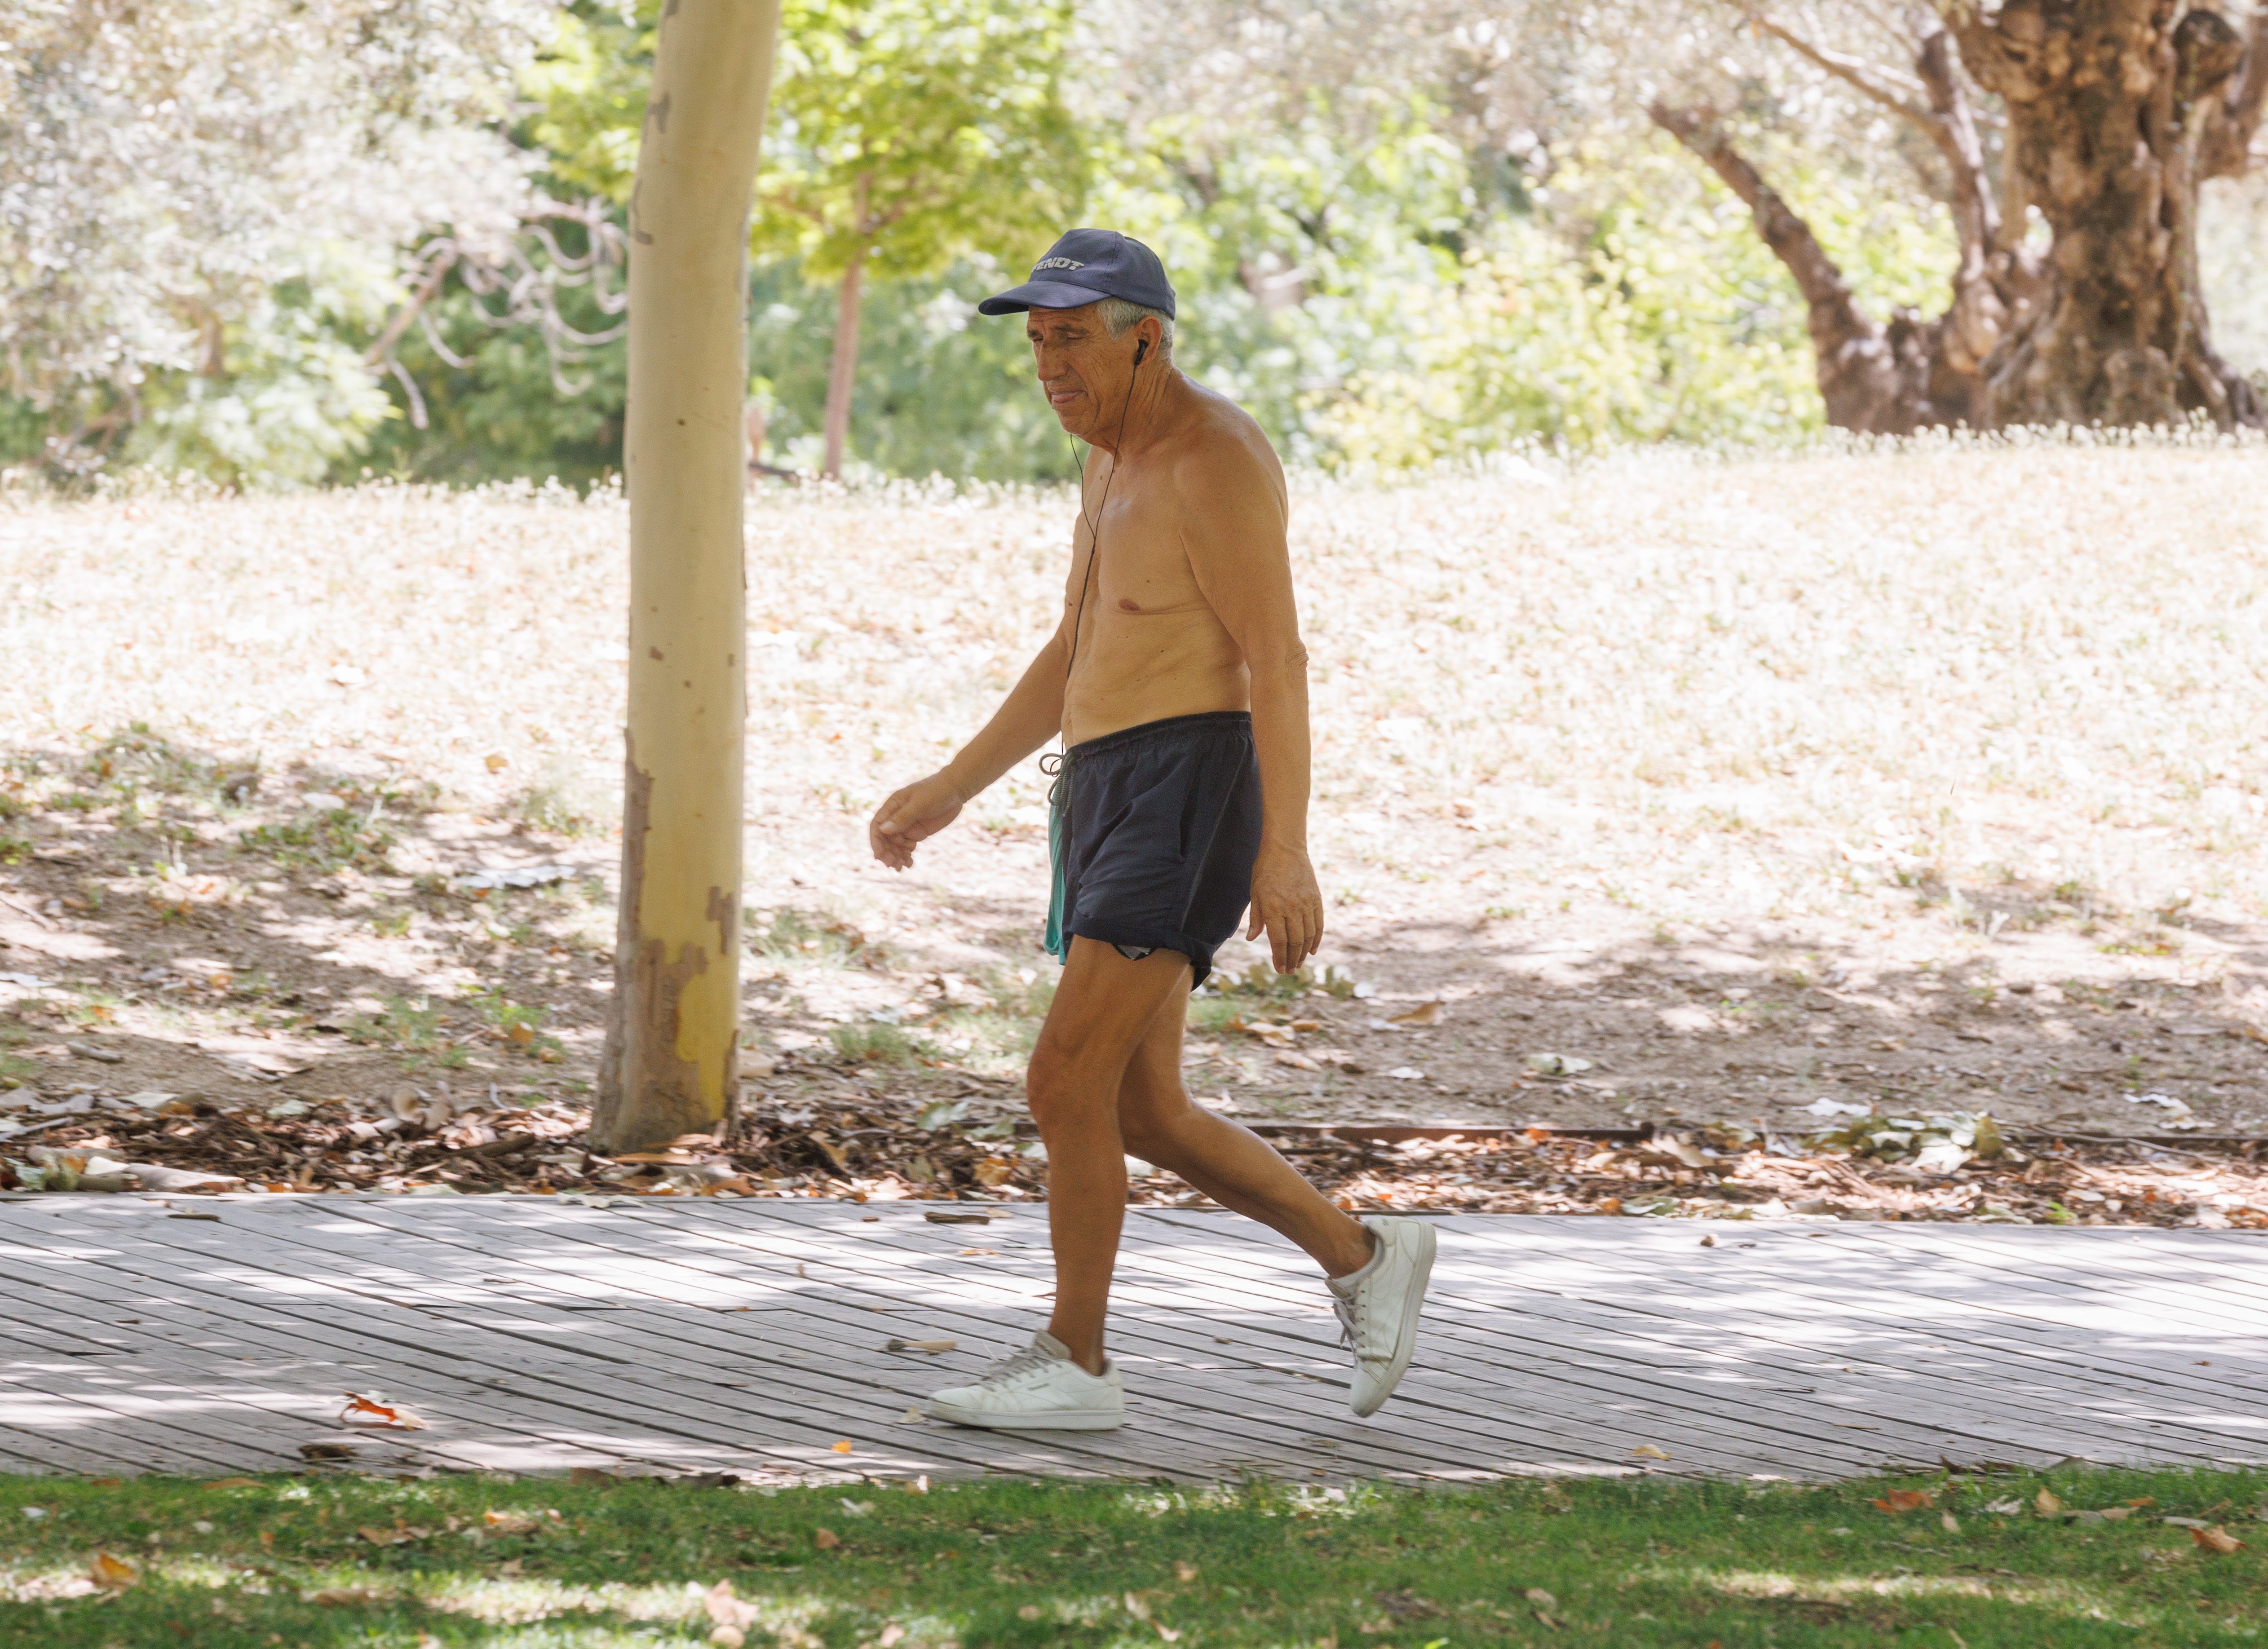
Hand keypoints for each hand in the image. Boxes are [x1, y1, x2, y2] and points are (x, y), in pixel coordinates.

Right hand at [869, 771, 965, 869]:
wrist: (955, 790)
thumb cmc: (936, 792)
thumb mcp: (920, 804)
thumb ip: (903, 817)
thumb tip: (883, 830)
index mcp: (892, 806)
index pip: (877, 826)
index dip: (876, 842)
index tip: (880, 856)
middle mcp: (896, 817)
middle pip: (885, 839)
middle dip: (887, 853)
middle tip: (893, 865)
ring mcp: (907, 826)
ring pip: (895, 845)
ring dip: (896, 856)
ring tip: (901, 867)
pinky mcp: (917, 832)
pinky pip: (907, 847)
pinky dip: (906, 856)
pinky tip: (909, 864)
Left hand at [1245, 840, 1323, 972]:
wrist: (1285, 848)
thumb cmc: (1265, 870)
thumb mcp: (1255, 893)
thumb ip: (1256, 918)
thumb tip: (1253, 939)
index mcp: (1273, 908)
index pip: (1279, 941)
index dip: (1279, 957)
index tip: (1279, 969)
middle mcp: (1291, 908)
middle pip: (1295, 942)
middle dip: (1292, 959)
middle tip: (1289, 970)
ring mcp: (1306, 903)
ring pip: (1308, 935)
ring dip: (1304, 952)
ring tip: (1299, 963)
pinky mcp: (1316, 899)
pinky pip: (1319, 924)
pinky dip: (1317, 939)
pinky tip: (1313, 950)